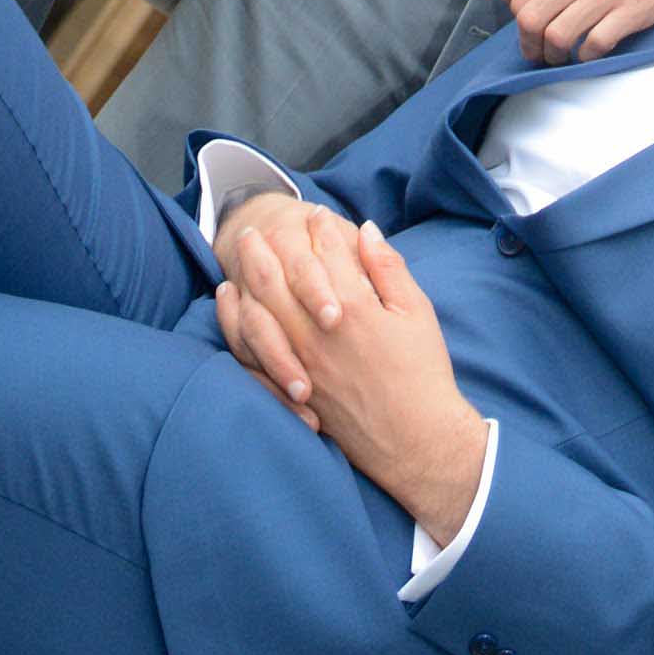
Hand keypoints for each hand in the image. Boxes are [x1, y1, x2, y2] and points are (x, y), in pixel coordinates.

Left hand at [217, 210, 485, 537]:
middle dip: (267, 247)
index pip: (327, 254)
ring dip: (247, 276)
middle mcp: (317, 332)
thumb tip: (366, 230)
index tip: (316, 214)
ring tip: (241, 255)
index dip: (321, 228)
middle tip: (258, 228)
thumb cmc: (421, 372)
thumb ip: (387, 267)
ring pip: (259, 308)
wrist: (413, 440)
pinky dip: (234, 321)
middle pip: (280, 276)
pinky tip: (231, 302)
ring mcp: (298, 362)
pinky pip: (248, 350)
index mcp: (354, 308)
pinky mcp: (289, 389)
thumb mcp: (417, 312)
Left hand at [501, 0, 653, 61]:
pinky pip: (594, 44)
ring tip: (565, 57)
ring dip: (556, 56)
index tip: (531, 38)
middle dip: (531, 47)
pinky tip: (592, 52)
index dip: (519, 26)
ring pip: (558, 36)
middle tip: (541, 55)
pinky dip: (586, 57)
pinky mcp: (634, 9)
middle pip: (532, 19)